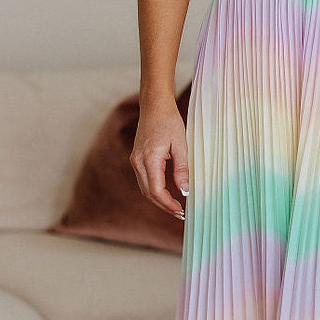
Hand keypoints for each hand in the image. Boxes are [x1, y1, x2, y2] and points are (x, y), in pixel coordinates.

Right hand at [130, 103, 187, 217]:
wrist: (154, 106)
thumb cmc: (169, 121)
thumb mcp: (180, 145)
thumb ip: (182, 169)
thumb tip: (185, 191)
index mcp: (149, 159)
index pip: (156, 191)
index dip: (168, 204)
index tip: (181, 211)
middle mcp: (138, 162)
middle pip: (148, 194)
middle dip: (164, 206)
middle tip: (180, 213)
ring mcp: (135, 160)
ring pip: (145, 189)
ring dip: (159, 200)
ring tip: (175, 206)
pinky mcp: (136, 158)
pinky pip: (144, 180)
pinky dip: (154, 190)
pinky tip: (167, 193)